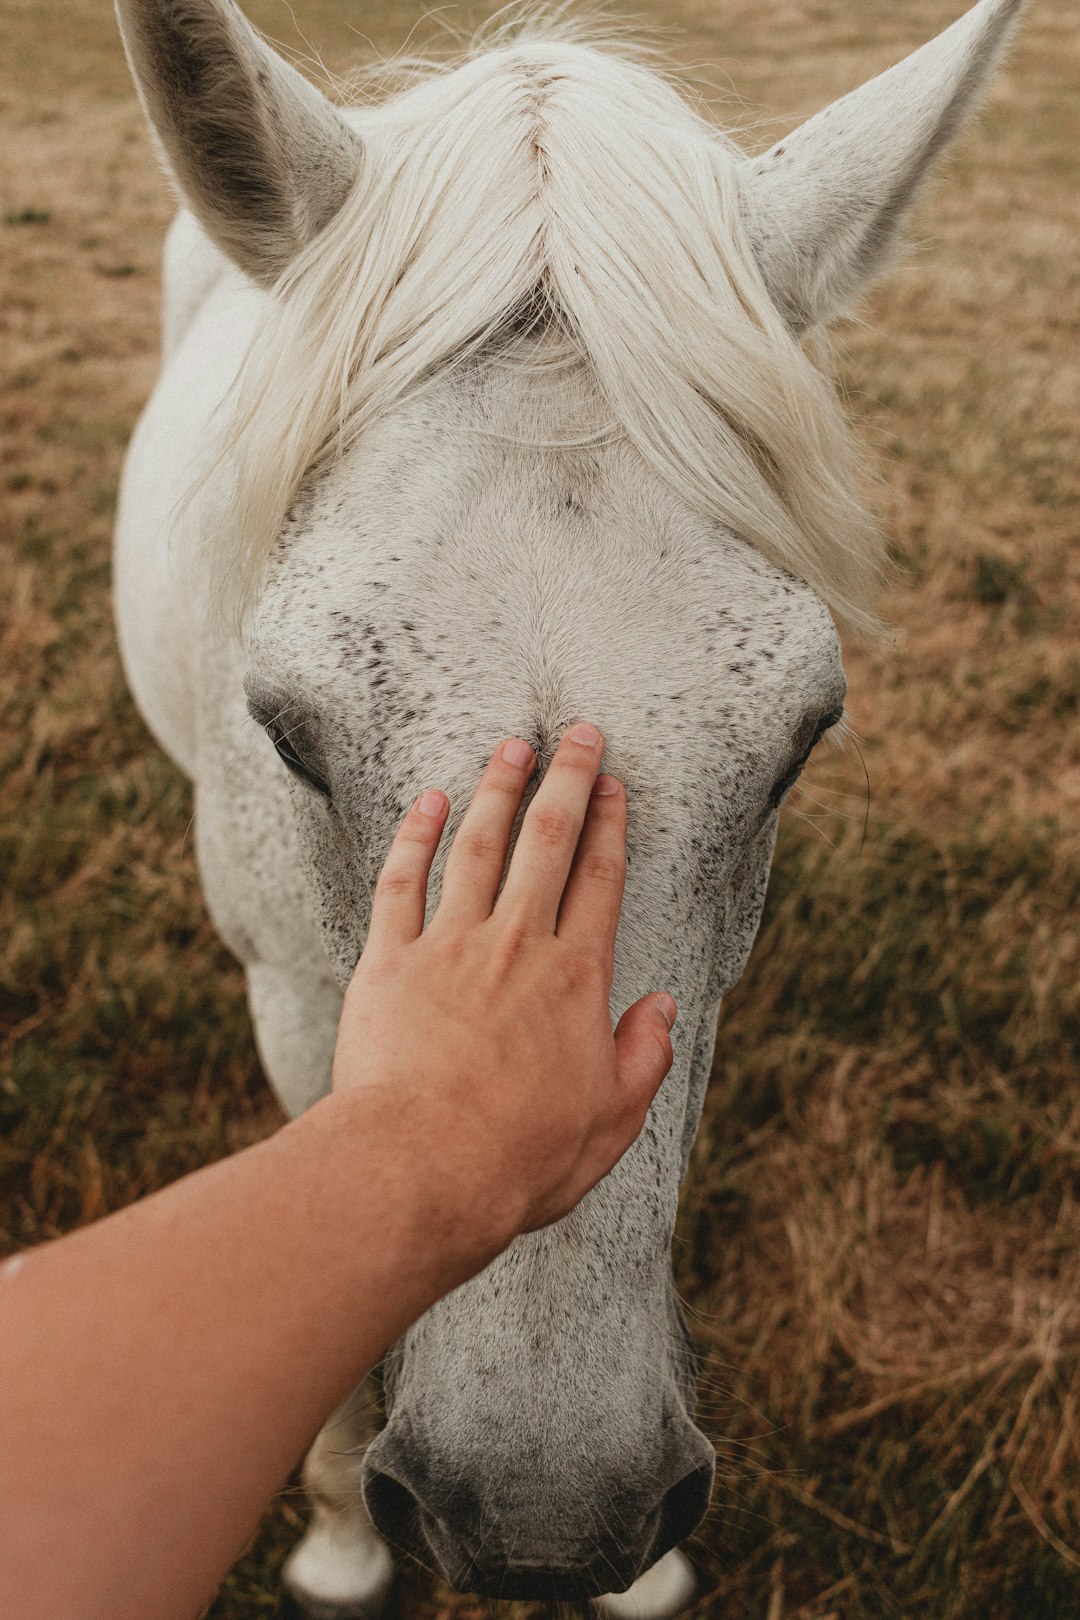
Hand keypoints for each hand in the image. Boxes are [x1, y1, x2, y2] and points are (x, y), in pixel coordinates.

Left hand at [331, 722, 676, 1263]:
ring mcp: (449, 946)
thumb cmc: (521, 1155)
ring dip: (497, 792)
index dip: (609, 826)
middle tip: (577, 733)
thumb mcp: (611, 1119)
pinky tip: (426, 802)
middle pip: (547, 843)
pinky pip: (402, 882)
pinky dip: (414, 837)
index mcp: (575, 979)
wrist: (423, 1167)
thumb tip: (662, 1008)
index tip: (614, 785)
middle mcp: (516, 945)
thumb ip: (644, 1058)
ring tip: (511, 749)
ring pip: (477, 847)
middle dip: (566, 781)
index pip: (600, 881)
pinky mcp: (389, 961)